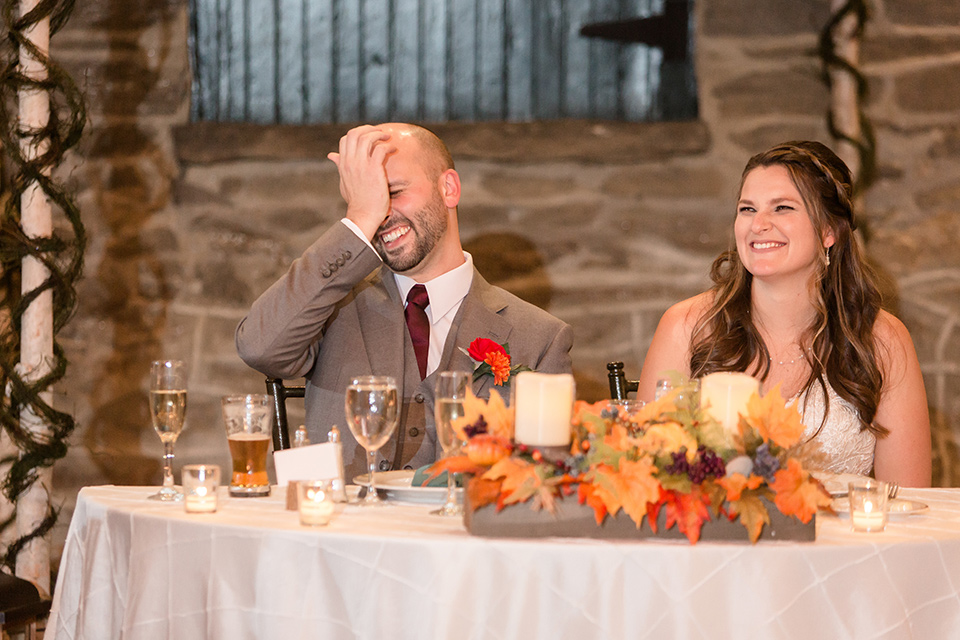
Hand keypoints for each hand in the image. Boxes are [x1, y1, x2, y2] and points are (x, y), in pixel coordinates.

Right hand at [327, 125, 396, 240]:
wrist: (363, 215)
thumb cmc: (356, 201)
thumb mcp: (344, 181)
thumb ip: (340, 166)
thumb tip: (331, 155)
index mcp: (343, 164)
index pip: (345, 139)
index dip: (358, 133)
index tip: (369, 136)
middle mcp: (350, 162)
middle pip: (355, 133)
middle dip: (369, 129)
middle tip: (380, 132)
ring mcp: (361, 165)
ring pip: (367, 138)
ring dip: (380, 134)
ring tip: (388, 138)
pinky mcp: (374, 170)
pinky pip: (380, 149)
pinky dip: (388, 146)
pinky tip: (393, 150)